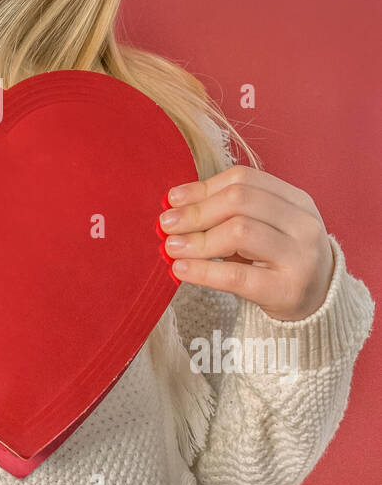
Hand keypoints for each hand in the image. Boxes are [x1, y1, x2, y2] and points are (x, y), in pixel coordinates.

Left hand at [158, 164, 335, 321]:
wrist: (319, 305)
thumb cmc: (279, 260)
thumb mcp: (264, 228)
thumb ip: (228, 213)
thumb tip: (174, 205)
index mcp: (297, 201)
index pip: (244, 180)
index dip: (203, 187)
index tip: (172, 199)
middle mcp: (303, 224)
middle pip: (240, 201)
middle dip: (196, 212)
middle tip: (166, 224)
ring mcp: (300, 257)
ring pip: (239, 232)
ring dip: (198, 240)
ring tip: (171, 247)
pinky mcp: (287, 290)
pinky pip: (237, 275)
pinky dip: (204, 271)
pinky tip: (181, 269)